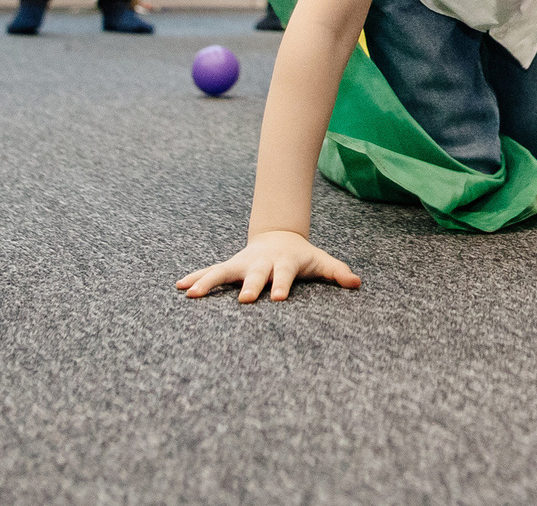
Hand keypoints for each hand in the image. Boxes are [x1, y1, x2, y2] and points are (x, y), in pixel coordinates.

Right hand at [176, 230, 362, 303]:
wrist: (279, 236)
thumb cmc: (302, 255)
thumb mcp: (321, 261)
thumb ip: (337, 272)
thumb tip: (357, 283)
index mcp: (284, 263)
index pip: (285, 275)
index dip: (282, 285)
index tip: (279, 298)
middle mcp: (261, 263)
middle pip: (255, 275)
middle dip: (250, 286)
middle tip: (244, 300)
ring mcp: (243, 264)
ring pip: (224, 272)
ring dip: (209, 282)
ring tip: (191, 294)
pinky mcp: (230, 266)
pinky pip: (211, 272)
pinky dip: (196, 278)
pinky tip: (180, 287)